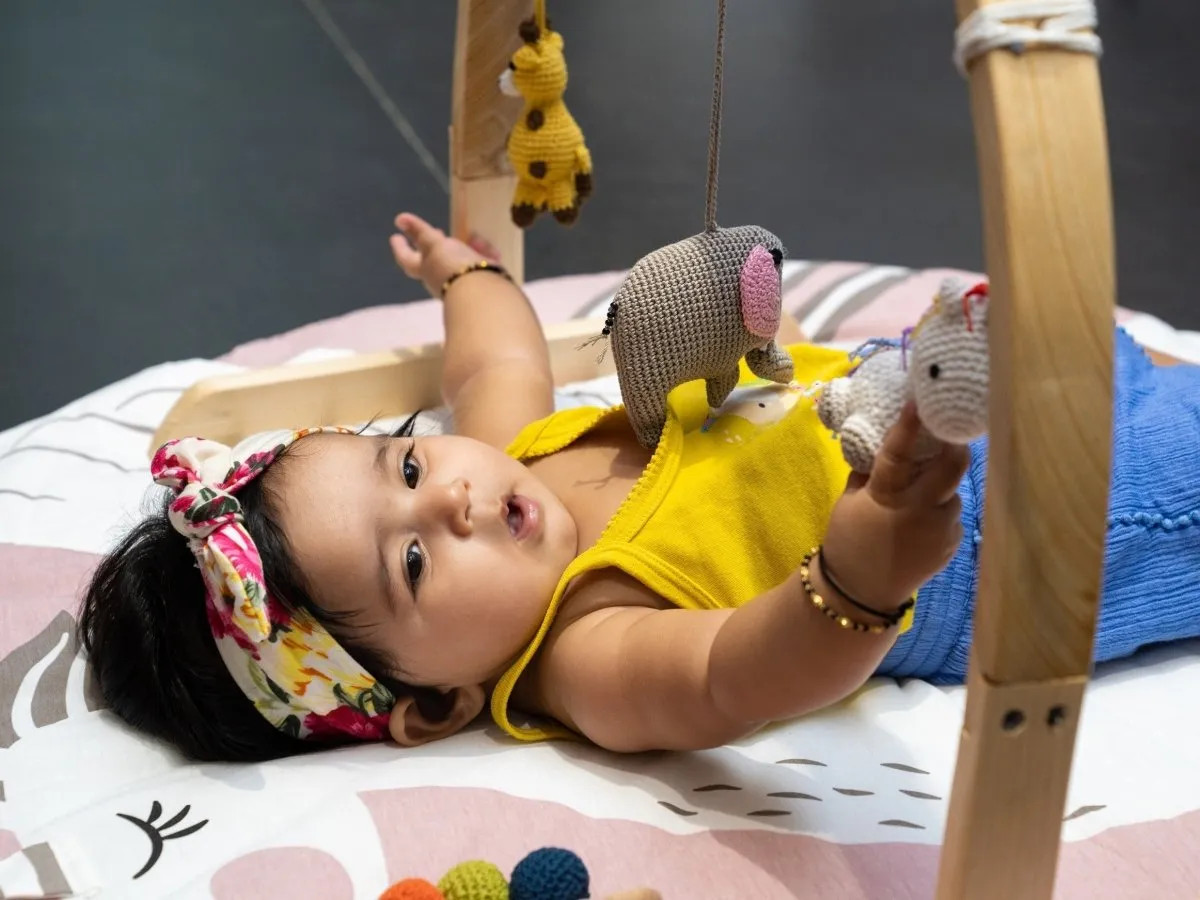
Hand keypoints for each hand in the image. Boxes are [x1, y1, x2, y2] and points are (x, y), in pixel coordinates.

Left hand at [390, 212, 497, 296]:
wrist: (483, 294)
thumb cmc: (453, 267)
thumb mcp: (434, 245)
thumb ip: (420, 232)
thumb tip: (399, 219)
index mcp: (425, 269)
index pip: (406, 258)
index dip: (400, 247)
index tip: (394, 235)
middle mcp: (441, 277)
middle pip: (435, 257)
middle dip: (437, 244)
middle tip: (437, 231)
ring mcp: (461, 280)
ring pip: (463, 258)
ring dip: (469, 246)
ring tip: (476, 238)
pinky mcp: (483, 282)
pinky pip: (483, 264)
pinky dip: (487, 255)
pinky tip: (494, 253)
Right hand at [820, 402, 968, 610]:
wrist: (863, 593)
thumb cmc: (849, 540)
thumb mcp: (850, 500)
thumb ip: (869, 470)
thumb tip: (884, 437)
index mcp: (887, 496)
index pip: (901, 451)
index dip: (911, 423)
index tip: (919, 399)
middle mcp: (920, 509)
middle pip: (953, 465)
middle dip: (955, 444)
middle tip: (951, 432)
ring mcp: (941, 528)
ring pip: (953, 491)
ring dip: (942, 485)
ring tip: (922, 492)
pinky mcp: (953, 543)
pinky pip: (951, 515)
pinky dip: (940, 510)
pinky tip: (921, 521)